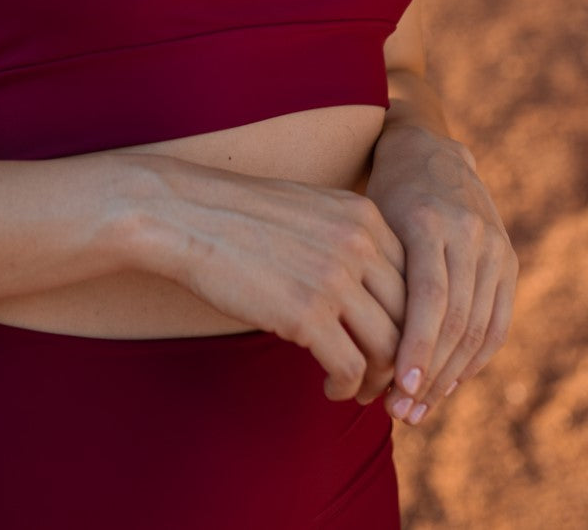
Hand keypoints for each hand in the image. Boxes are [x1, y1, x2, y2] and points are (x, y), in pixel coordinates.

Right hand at [135, 155, 407, 402]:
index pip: (415, 280)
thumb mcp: (309, 209)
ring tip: (358, 390)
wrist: (185, 216)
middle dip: (404, 357)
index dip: (412, 321)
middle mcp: (359, 244)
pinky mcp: (306, 314)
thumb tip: (374, 289)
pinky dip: (348, 387)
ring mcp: (334, 278)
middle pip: (411, 317)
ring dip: (378, 380)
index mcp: (364, 215)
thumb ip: (348, 239)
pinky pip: (352, 368)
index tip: (397, 344)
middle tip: (386, 380)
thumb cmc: (239, 217)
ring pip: (389, 349)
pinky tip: (331, 387)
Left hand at [364, 125, 517, 424]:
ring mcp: (494, 246)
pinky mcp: (507, 258)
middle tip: (399, 411)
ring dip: (451, 376)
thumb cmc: (379, 191)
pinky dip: (475, 358)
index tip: (398, 388)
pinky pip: (497, 321)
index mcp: (429, 222)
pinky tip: (448, 383)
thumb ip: (364, 269)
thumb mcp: (365, 218)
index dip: (418, 347)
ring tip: (417, 408)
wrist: (426, 148)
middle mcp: (469, 234)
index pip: (431, 298)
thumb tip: (338, 341)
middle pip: (458, 320)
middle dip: (430, 374)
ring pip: (479, 328)